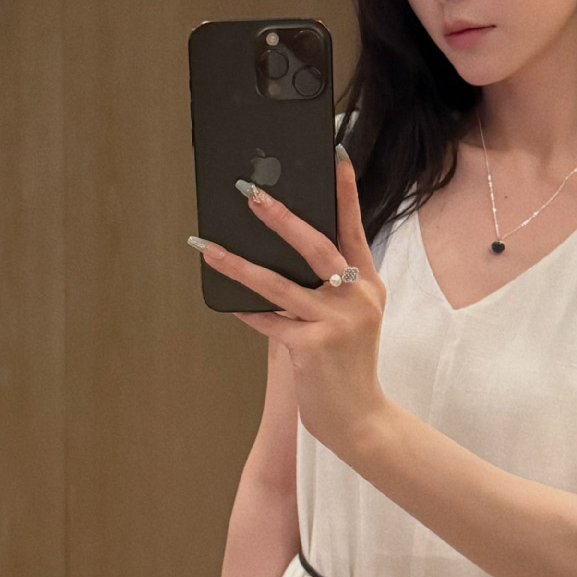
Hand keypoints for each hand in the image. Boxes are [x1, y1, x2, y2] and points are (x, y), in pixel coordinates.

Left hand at [191, 149, 387, 458]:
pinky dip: (248, 313)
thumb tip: (277, 259)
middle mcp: (356, 298)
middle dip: (280, 216)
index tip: (335, 155)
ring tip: (208, 246)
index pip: (354, 228)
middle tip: (249, 193)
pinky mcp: (312, 345)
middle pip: (316, 245)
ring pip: (278, 283)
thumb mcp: (349, 322)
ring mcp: (336, 321)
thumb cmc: (347, 369)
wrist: (360, 422)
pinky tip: (229, 305)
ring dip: (238, 263)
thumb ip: (325, 290)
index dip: (345, 191)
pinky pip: (269, 321)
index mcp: (368, 286)